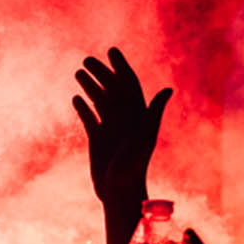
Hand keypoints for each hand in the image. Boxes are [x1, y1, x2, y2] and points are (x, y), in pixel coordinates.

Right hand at [73, 48, 171, 203]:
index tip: (111, 52)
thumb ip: (153, 113)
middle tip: (86, 60)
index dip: (121, 67)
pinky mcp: (98, 140)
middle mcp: (124, 119)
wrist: (120, 192)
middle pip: (111, 89)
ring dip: (90, 86)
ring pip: (99, 101)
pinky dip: (83, 108)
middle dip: (100, 73)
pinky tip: (75, 97)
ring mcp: (110, 129)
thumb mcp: (144, 138)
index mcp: (137, 115)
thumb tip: (168, 89)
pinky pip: (90, 119)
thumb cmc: (134, 167)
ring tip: (78, 72)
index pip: (129, 84)